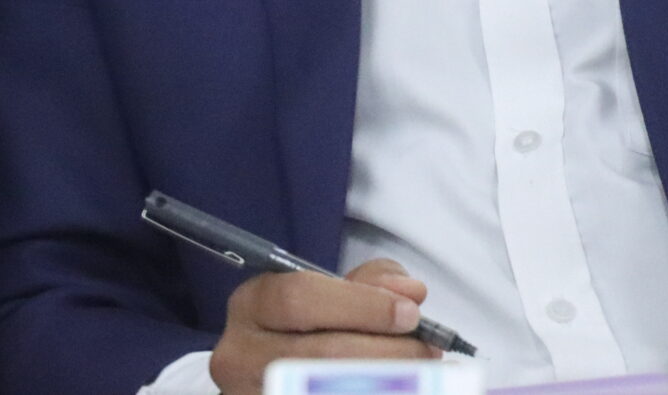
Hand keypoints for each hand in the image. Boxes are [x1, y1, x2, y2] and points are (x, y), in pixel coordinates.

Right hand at [208, 260, 435, 394]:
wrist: (272, 375)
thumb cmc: (307, 330)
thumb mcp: (328, 295)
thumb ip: (369, 283)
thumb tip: (409, 291)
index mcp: (251, 305)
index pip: (299, 298)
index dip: (361, 306)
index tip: (410, 312)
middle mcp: (240, 354)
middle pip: (320, 353)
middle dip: (386, 350)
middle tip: (427, 349)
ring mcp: (252, 394)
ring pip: (326, 390)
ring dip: (386, 383)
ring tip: (422, 374)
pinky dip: (375, 394)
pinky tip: (400, 390)